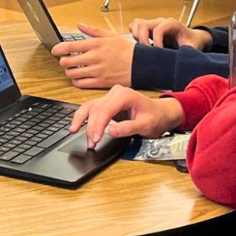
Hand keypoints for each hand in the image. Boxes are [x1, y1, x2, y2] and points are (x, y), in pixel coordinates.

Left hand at [52, 25, 134, 88]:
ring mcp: (97, 71)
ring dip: (69, 72)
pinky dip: (76, 81)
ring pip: (72, 73)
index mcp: (95, 44)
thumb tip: (79, 25)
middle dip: (63, 61)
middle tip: (65, 60)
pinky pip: (81, 84)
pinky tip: (79, 78)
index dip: (58, 49)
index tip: (55, 50)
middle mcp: (94, 57)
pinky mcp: (101, 82)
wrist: (141, 64)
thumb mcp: (110, 35)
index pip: (69, 47)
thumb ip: (92, 30)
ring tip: (72, 69)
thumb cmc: (126, 49)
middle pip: (67, 62)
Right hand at [70, 85, 184, 147]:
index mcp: (124, 95)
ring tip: (74, 132)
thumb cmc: (155, 117)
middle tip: (90, 143)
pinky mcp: (107, 103)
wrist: (161, 113)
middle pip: (96, 108)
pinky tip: (76, 125)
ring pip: (90, 106)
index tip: (95, 138)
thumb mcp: (146, 125)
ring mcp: (110, 97)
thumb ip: (128, 128)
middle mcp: (115, 93)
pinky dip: (84, 117)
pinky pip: (92, 108)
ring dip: (82, 120)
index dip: (98, 124)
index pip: (105, 109)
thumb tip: (111, 131)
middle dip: (91, 126)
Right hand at [129, 17, 212, 51]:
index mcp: (172, 24)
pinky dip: (134, 34)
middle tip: (148, 52)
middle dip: (143, 39)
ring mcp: (153, 24)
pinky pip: (135, 26)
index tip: (159, 53)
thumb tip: (180, 60)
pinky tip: (140, 45)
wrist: (193, 38)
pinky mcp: (148, 28)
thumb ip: (188, 52)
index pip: (157, 30)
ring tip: (143, 48)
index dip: (156, 42)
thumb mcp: (193, 47)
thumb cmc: (192, 42)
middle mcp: (160, 22)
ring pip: (137, 23)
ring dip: (136, 36)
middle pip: (143, 24)